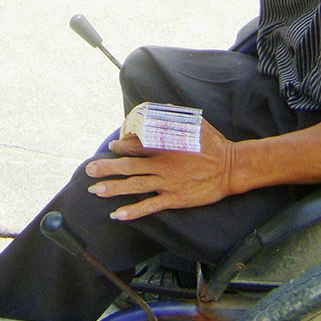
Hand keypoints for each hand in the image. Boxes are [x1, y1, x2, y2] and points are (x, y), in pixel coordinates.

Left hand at [85, 119, 235, 220]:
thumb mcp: (195, 123)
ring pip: (135, 186)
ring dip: (113, 188)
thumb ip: (176, 115)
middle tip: (89, 170)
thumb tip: (161, 106)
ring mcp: (167, 183)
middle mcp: (162, 165)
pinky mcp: (174, 199)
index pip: (137, 146)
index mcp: (165, 146)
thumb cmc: (213, 144)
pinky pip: (149, 206)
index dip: (122, 147)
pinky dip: (133, 211)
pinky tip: (117, 215)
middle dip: (107, 168)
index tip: (111, 147)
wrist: (230, 168)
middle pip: (129, 167)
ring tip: (95, 190)